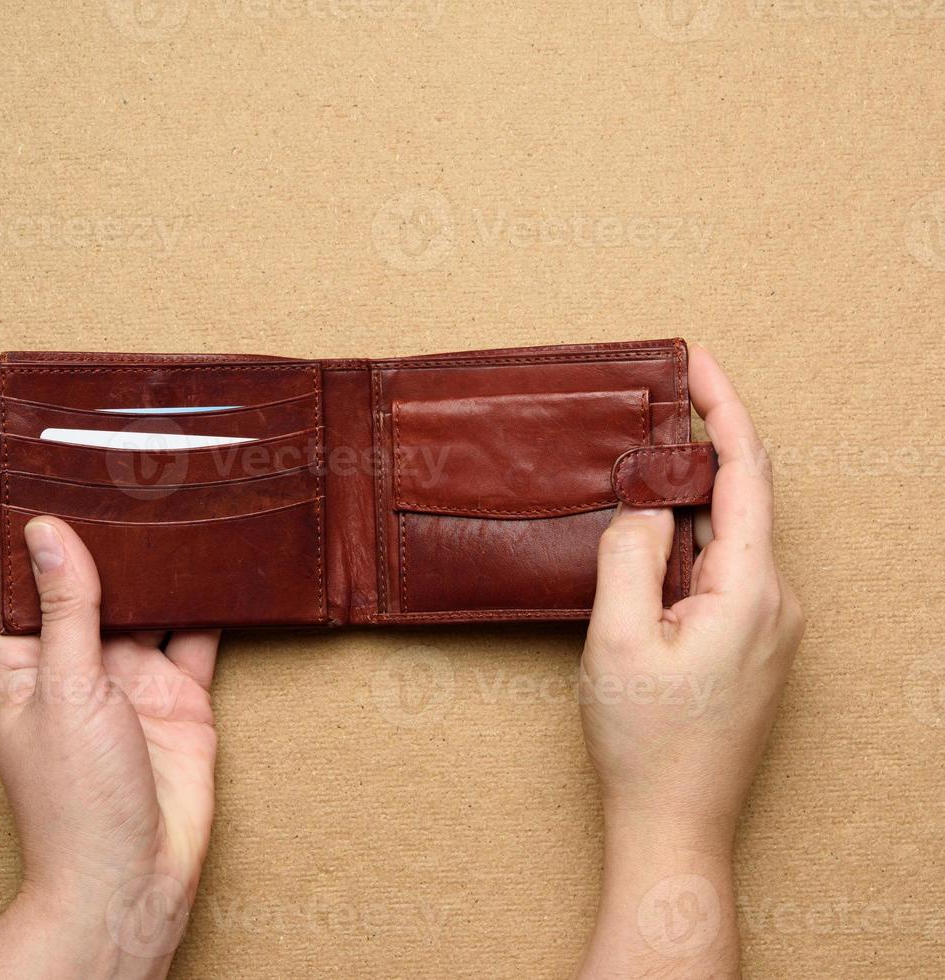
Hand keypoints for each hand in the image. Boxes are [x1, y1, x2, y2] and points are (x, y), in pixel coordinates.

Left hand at [0, 517, 219, 979]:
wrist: (134, 878)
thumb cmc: (75, 800)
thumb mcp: (65, 690)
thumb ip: (67, 610)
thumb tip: (47, 532)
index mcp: (24, 663)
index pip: (10, 583)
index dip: (16, 531)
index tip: (31, 473)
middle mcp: (78, 664)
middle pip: (87, 584)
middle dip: (104, 536)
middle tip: (124, 473)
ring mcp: (131, 679)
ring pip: (147, 604)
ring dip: (161, 564)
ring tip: (176, 503)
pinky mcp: (181, 697)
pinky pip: (198, 637)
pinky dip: (213, 604)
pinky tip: (226, 565)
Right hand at [574, 344, 804, 977]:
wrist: (675, 826)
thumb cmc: (648, 742)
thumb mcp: (618, 639)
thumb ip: (628, 554)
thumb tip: (643, 510)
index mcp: (751, 591)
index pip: (745, 474)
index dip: (723, 409)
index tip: (695, 360)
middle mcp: (774, 601)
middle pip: (736, 501)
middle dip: (693, 451)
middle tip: (646, 409)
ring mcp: (764, 626)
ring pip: (722, 539)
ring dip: (680, 506)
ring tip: (630, 479)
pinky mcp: (746, 645)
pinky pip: (716, 573)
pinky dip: (681, 546)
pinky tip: (643, 545)